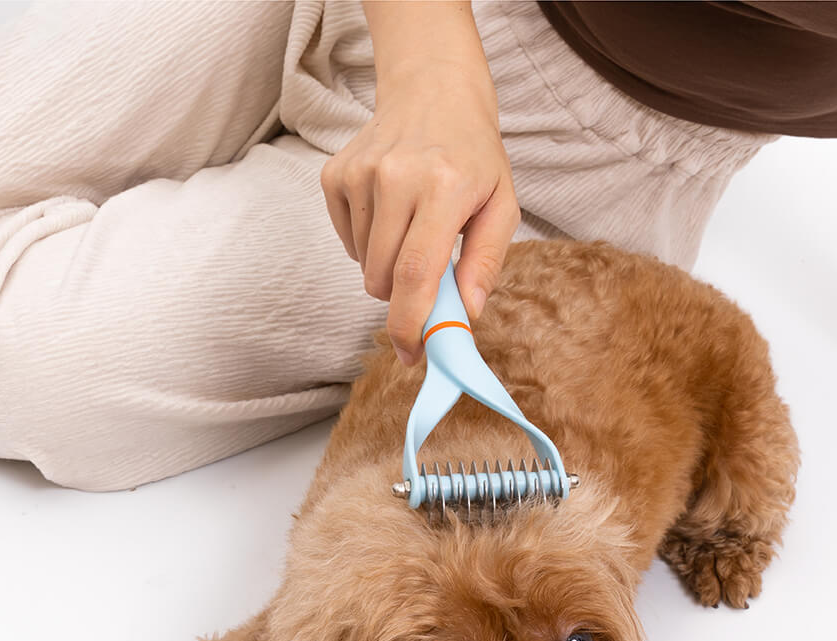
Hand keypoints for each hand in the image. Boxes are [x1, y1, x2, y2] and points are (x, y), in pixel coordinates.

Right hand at [320, 5, 519, 365]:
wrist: (433, 92)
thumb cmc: (473, 156)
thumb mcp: (501, 205)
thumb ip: (486, 263)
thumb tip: (466, 314)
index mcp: (444, 188)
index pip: (416, 273)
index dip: (409, 323)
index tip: (410, 353)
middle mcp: (396, 178)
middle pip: (382, 278)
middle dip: (401, 298)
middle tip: (425, 278)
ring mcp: (360, 174)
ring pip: (363, 264)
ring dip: (387, 266)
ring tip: (411, 228)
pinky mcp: (335, 175)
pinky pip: (347, 241)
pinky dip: (368, 243)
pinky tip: (390, 213)